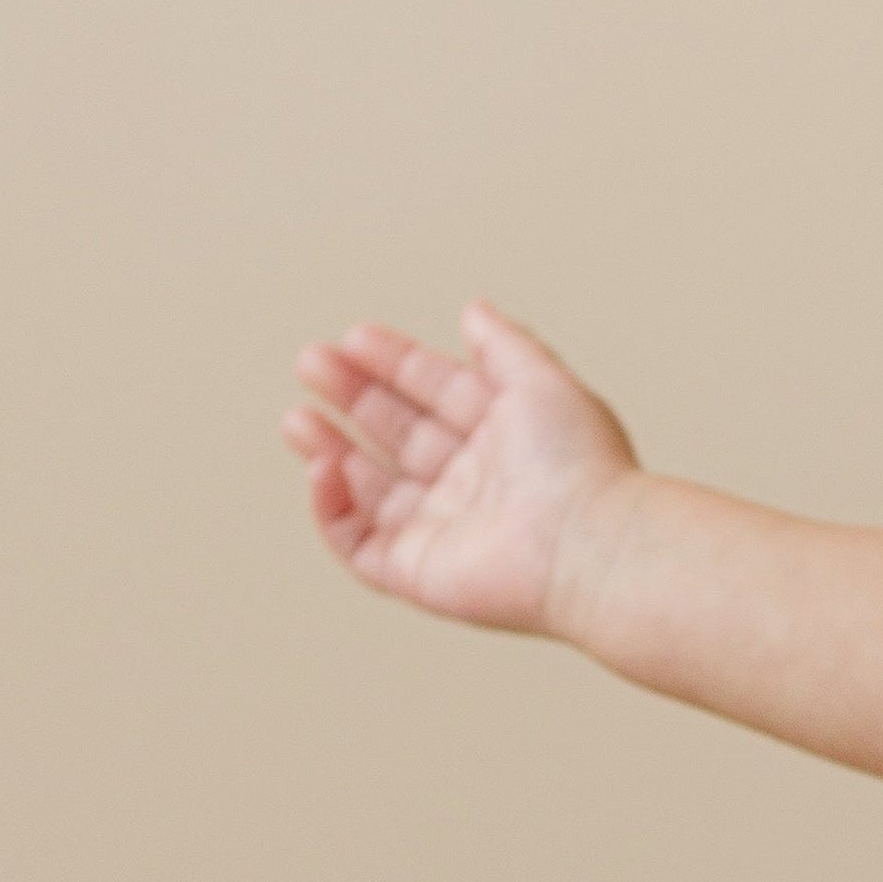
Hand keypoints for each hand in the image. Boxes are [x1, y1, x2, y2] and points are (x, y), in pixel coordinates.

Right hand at [282, 306, 639, 634]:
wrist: (586, 546)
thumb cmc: (580, 468)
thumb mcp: (542, 381)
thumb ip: (503, 343)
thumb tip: (474, 309)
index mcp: (504, 438)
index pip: (437, 393)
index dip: (395, 363)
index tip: (355, 336)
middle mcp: (474, 484)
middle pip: (398, 433)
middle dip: (353, 396)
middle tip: (311, 361)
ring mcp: (443, 530)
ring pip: (370, 488)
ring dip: (329, 449)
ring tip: (297, 417)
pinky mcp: (417, 572)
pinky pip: (358, 542)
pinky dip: (332, 507)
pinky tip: (323, 466)